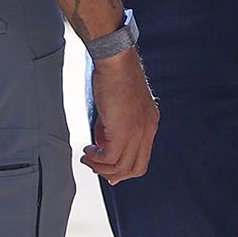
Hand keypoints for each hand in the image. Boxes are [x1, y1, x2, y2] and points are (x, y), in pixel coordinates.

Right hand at [84, 48, 158, 182]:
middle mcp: (148, 130)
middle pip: (136, 168)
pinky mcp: (125, 130)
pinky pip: (110, 157)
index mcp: (149, 124)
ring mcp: (138, 132)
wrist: (117, 62)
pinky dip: (97, 159)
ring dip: (101, 167)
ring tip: (88, 157)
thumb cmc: (115, 78)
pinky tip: (88, 150)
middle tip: (95, 166)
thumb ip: (111, 131)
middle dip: (113, 173)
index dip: (124, 168)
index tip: (106, 168)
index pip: (142, 158)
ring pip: (122, 167)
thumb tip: (101, 150)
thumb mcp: (115, 111)